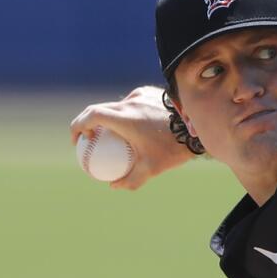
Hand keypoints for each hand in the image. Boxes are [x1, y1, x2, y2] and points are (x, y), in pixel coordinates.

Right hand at [69, 86, 194, 189]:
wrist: (199, 126)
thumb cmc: (174, 148)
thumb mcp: (152, 168)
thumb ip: (130, 179)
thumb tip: (113, 186)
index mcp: (124, 118)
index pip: (90, 116)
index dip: (78, 126)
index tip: (78, 140)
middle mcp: (129, 102)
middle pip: (99, 109)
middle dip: (88, 122)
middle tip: (88, 139)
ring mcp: (139, 94)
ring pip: (116, 105)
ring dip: (108, 118)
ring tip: (110, 135)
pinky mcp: (149, 92)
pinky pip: (131, 102)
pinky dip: (126, 113)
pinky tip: (132, 126)